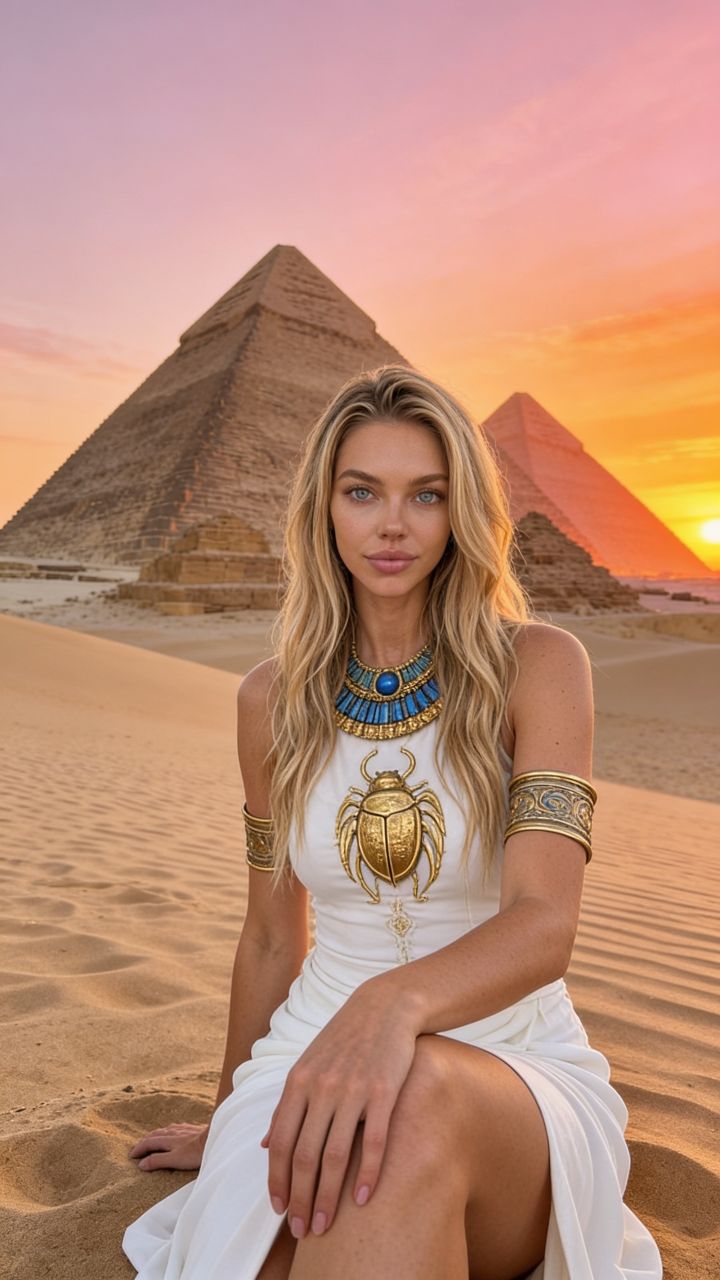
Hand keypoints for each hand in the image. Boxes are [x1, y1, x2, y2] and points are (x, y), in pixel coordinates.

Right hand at [128, 1121, 209, 1170]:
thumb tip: (141, 1164)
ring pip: (166, 1130)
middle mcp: (174, 1131)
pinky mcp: (194, 1129)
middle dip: (145, 1141)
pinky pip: (177, 1128)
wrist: (217, 1138)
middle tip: (137, 1148)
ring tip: (152, 1139)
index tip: (131, 1155)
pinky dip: (169, 1131)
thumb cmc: (197, 1152)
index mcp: (168, 1139)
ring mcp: (184, 1129)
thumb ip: (158, 1161)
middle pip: (155, 1134)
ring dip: (156, 1135)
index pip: (149, 1142)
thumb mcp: (175, 1160)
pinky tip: (174, 1132)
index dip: (139, 1148)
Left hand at [260, 974, 421, 1239]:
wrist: (385, 1006)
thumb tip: (261, 1145)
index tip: (279, 1210)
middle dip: (300, 1199)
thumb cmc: (343, 1040)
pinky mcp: (382, 1092)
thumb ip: (286, 1107)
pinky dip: (366, 1174)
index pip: (278, 1143)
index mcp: (297, 1083)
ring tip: (325, 1225)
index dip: (276, 1181)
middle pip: (303, 1156)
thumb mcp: (306, 1066)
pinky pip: (372, 1141)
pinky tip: (361, 1200)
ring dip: (327, 1197)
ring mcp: (352, 1090)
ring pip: (334, 1156)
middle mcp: (320, 1088)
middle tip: (302, 1230)